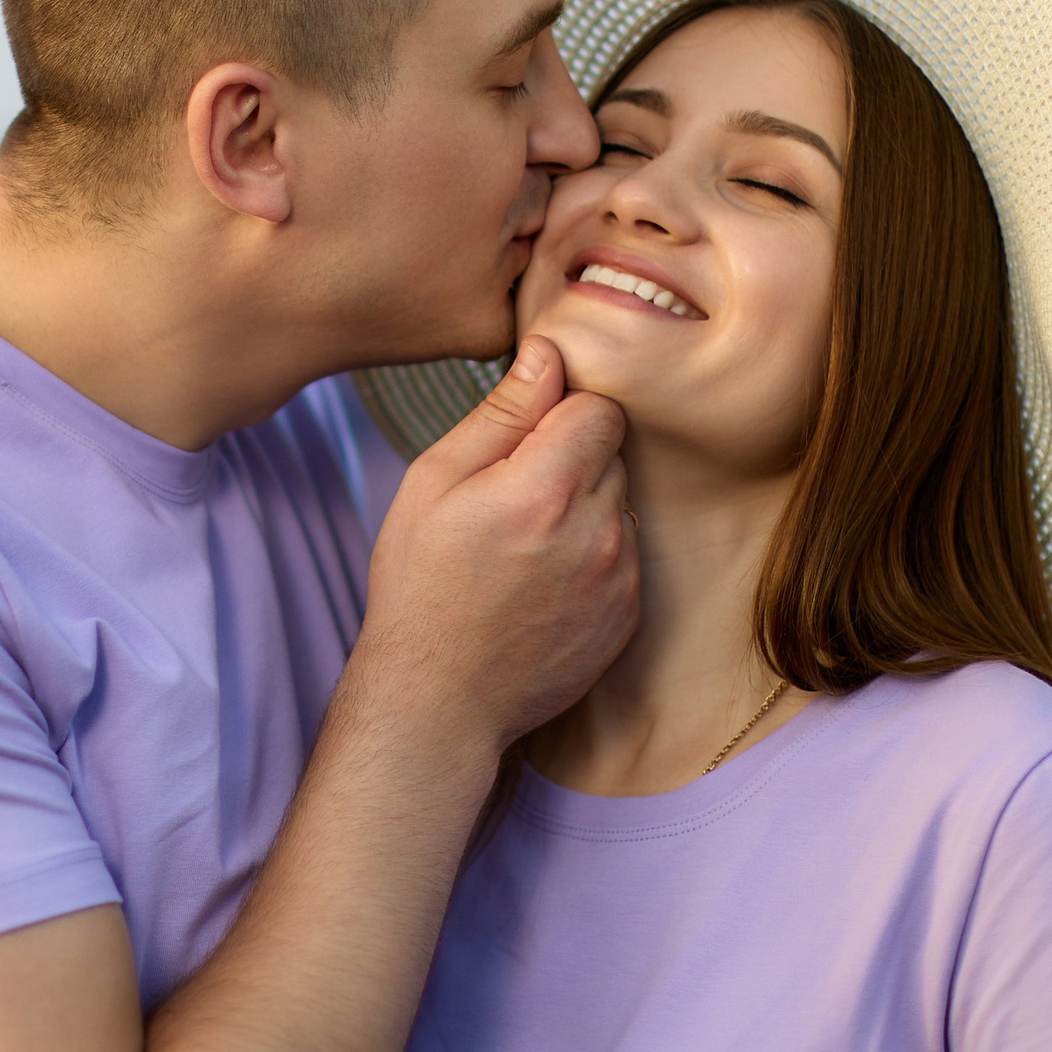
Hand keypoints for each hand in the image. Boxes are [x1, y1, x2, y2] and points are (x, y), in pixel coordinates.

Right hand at [353, 335, 637, 748]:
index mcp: (546, 488)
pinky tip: (544, 584)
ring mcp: (620, 578)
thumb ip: (501, 414)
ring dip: (585, 510)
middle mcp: (597, 531)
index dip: (560, 415)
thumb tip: (548, 353)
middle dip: (572, 461)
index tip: (524, 443)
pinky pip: (625, 555)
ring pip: (620, 504)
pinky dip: (594, 558)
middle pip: (613, 454)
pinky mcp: (629, 615)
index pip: (599, 407)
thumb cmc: (422, 586)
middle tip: (513, 501)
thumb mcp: (434, 484)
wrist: (440, 699)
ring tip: (525, 549)